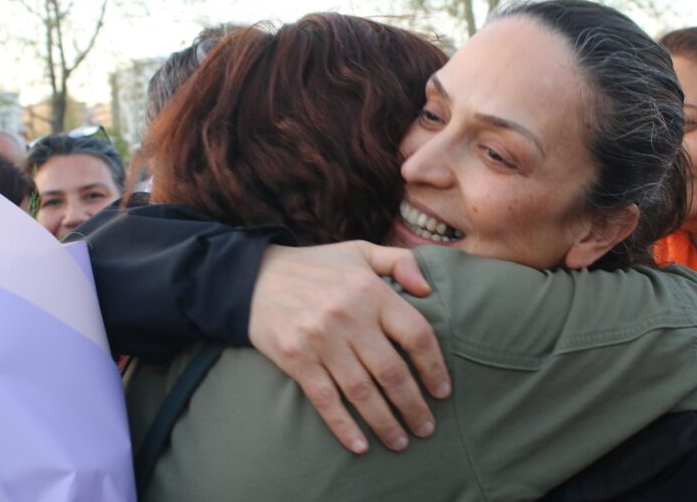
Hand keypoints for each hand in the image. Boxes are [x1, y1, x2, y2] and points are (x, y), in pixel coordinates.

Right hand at [248, 241, 450, 453]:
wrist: (254, 277)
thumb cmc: (316, 267)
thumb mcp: (360, 251)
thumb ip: (400, 263)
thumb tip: (429, 290)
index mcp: (371, 292)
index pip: (416, 334)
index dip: (433, 367)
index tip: (442, 391)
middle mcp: (349, 317)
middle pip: (392, 372)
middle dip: (413, 406)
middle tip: (426, 428)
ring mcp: (321, 340)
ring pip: (362, 392)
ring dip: (385, 423)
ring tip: (400, 442)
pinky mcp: (296, 359)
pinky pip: (325, 399)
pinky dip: (344, 426)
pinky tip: (359, 445)